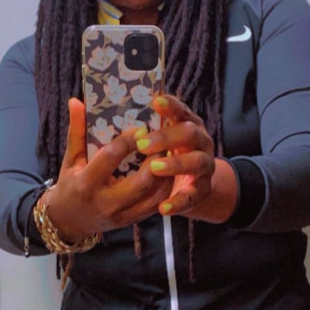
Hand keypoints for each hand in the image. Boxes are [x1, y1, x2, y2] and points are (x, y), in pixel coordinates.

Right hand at [46, 98, 172, 241]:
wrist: (68, 220)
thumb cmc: (70, 182)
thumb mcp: (71, 158)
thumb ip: (76, 130)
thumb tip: (76, 101)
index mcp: (86, 182)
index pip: (111, 157)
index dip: (128, 141)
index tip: (142, 127)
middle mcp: (105, 202)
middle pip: (140, 181)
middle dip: (154, 159)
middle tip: (163, 140)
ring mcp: (121, 215)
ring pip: (153, 195)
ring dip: (165, 173)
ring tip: (169, 153)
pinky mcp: (131, 221)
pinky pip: (155, 205)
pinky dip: (165, 187)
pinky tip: (167, 170)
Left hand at [136, 95, 236, 221]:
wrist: (192, 184)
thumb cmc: (166, 154)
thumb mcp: (160, 138)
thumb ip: (144, 128)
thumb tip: (105, 115)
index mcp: (188, 123)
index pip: (181, 110)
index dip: (171, 106)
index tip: (155, 101)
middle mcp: (200, 141)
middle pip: (190, 133)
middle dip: (167, 137)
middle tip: (143, 144)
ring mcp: (205, 165)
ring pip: (197, 162)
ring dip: (176, 164)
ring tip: (155, 169)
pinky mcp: (203, 190)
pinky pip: (193, 196)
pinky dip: (178, 201)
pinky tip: (163, 207)